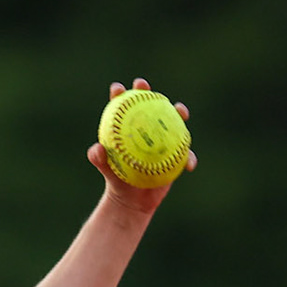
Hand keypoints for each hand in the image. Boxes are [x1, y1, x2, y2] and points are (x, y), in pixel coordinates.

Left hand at [87, 78, 195, 215]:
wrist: (132, 198)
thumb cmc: (118, 181)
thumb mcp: (109, 172)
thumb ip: (100, 160)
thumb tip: (96, 149)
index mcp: (129, 130)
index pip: (124, 109)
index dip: (121, 95)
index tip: (117, 89)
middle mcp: (148, 130)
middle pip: (151, 106)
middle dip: (149, 93)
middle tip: (144, 88)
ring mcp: (165, 139)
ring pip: (175, 122)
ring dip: (179, 112)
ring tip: (180, 111)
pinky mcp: (177, 153)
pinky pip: (186, 153)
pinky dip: (189, 157)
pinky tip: (189, 162)